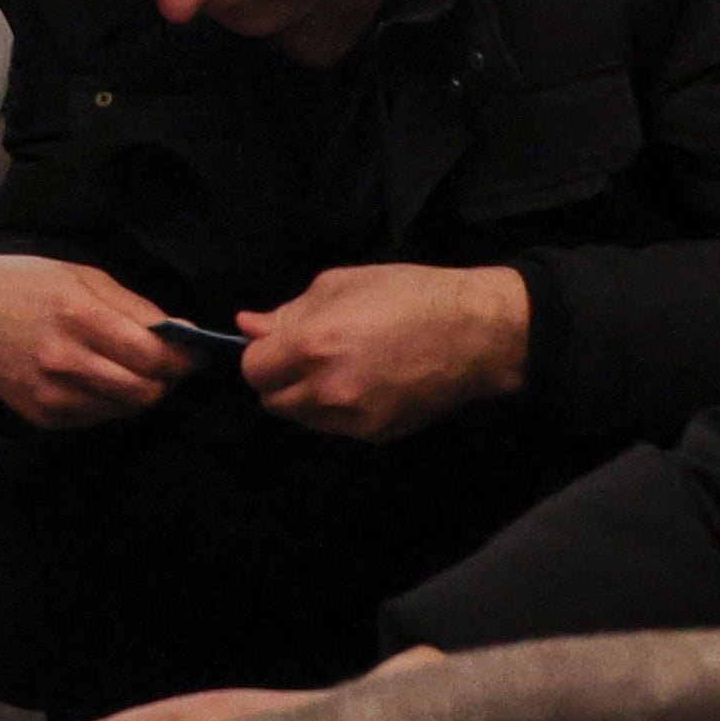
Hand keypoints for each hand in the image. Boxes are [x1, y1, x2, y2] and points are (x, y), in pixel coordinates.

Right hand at [0, 254, 195, 429]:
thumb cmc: (29, 284)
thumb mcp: (83, 276)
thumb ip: (134, 307)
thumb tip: (183, 333)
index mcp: (76, 315)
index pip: (151, 354)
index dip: (184, 358)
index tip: (196, 353)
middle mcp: (63, 359)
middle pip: (144, 389)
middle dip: (167, 379)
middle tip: (169, 365)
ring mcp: (49, 393)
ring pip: (124, 408)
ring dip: (140, 392)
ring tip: (133, 369)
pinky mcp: (41, 415)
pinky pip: (96, 417)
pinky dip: (109, 402)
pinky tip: (98, 379)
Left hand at [237, 263, 530, 440]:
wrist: (473, 335)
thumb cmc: (406, 295)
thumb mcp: (340, 285)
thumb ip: (288, 312)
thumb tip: (246, 325)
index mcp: (312, 345)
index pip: (253, 370)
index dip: (261, 355)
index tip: (279, 343)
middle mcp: (326, 390)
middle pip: (271, 400)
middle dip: (279, 379)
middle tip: (306, 356)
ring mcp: (352, 419)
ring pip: (301, 418)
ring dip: (304, 397)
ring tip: (336, 369)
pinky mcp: (375, 435)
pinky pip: (334, 427)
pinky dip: (334, 410)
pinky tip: (360, 385)